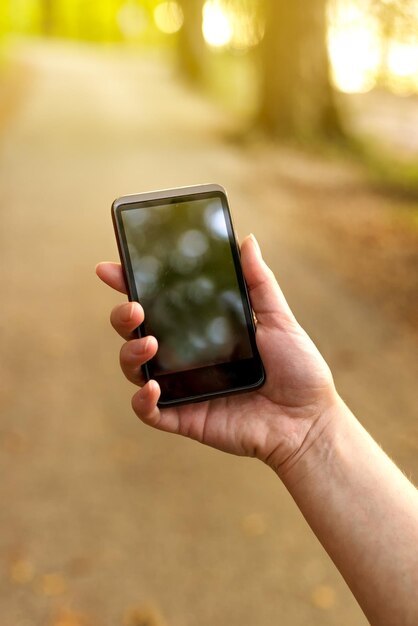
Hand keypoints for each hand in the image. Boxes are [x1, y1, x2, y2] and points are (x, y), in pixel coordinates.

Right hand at [96, 235, 336, 472]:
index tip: (111, 268)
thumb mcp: (278, 319)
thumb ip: (259, 282)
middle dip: (122, 317)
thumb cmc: (297, 369)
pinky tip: (152, 387)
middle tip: (134, 307)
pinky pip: (150, 412)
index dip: (130, 285)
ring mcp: (182, 387)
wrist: (309, 420)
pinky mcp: (185, 417)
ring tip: (149, 343)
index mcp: (201, 330)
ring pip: (135, 368)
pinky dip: (143, 401)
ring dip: (130, 353)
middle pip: (136, 332)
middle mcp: (185, 356)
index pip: (158, 303)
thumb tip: (247, 240)